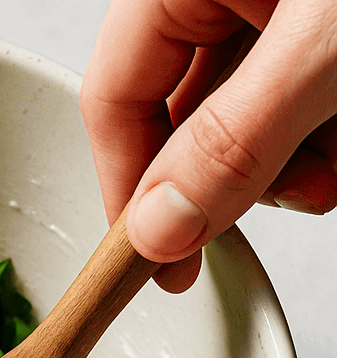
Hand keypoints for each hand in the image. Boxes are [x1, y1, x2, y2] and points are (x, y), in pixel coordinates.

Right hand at [80, 0, 336, 290]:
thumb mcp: (321, 44)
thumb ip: (235, 137)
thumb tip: (159, 229)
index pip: (112, 99)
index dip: (128, 190)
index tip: (154, 261)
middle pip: (178, 118)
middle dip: (233, 177)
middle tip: (280, 200)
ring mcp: (267, 7)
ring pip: (239, 119)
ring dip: (289, 161)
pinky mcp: (310, 25)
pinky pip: (289, 100)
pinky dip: (321, 134)